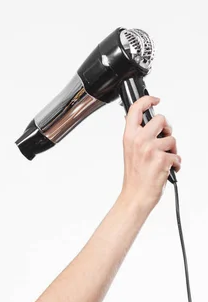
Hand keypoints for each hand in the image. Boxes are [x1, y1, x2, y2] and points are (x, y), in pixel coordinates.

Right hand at [120, 95, 181, 212]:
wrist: (135, 197)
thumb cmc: (134, 177)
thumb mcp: (130, 152)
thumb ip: (137, 136)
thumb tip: (147, 123)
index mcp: (129, 137)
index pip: (136, 109)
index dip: (147, 100)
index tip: (155, 100)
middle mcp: (139, 140)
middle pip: (161, 119)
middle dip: (166, 129)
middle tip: (163, 140)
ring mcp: (151, 149)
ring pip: (172, 139)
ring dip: (172, 151)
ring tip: (162, 161)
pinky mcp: (162, 159)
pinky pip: (177, 156)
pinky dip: (175, 164)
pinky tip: (166, 171)